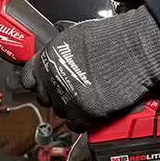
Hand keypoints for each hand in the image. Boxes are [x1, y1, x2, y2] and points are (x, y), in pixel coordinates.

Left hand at [20, 6, 159, 125]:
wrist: (132, 50)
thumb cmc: (109, 38)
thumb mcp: (72, 36)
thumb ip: (57, 53)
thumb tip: (54, 60)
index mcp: (45, 61)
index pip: (27, 78)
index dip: (38, 80)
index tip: (44, 82)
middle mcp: (51, 82)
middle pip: (44, 97)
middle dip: (55, 93)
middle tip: (70, 88)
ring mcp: (65, 100)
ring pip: (60, 111)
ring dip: (70, 106)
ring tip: (85, 96)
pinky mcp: (83, 114)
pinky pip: (75, 124)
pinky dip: (82, 119)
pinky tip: (91, 108)